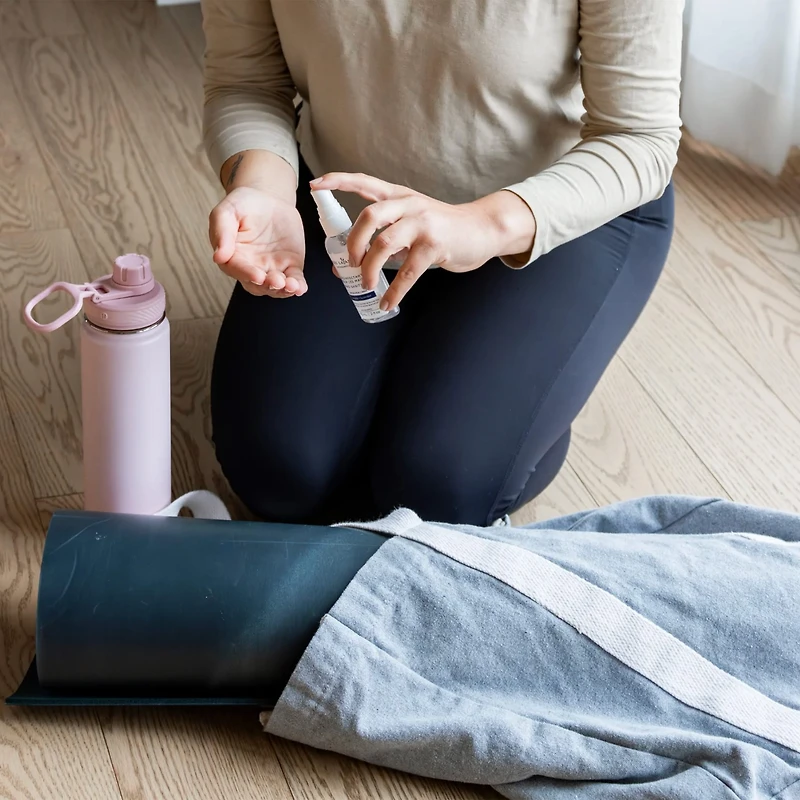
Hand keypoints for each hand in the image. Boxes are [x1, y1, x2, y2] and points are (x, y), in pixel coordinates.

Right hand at [209, 186, 306, 297]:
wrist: (268, 199)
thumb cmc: (243, 205)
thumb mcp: (227, 211)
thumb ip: (222, 232)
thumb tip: (218, 256)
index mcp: (233, 257)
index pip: (237, 269)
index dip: (247, 274)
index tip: (257, 276)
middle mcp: (252, 267)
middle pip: (257, 285)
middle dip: (268, 286)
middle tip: (277, 281)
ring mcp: (272, 268)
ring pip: (276, 287)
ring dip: (284, 290)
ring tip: (292, 286)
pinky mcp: (289, 266)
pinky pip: (294, 280)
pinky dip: (298, 286)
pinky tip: (300, 288)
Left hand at [310, 173, 535, 308]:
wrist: (481, 230)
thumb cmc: (441, 229)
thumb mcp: (410, 225)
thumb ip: (381, 240)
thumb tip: (343, 266)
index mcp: (399, 196)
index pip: (364, 182)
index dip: (338, 182)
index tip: (315, 186)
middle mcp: (409, 204)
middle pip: (370, 216)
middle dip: (353, 242)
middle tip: (350, 262)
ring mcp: (423, 223)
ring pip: (385, 243)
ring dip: (370, 268)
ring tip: (366, 284)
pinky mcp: (435, 245)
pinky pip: (407, 272)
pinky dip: (394, 291)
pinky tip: (388, 302)